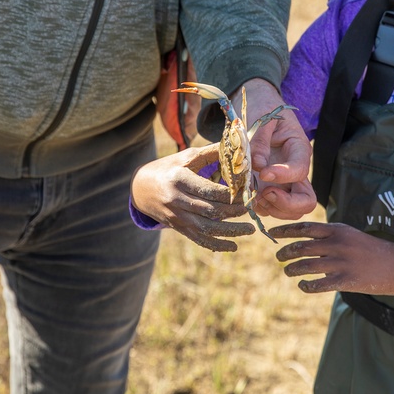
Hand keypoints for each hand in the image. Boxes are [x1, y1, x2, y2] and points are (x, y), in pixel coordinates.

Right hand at [131, 143, 254, 251]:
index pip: (209, 190)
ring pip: (207, 228)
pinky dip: (216, 245)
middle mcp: (176, 199)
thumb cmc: (168, 168)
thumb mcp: (185, 157)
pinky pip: (198, 239)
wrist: (140, 188)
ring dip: (230, 231)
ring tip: (250, 229)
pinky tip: (233, 246)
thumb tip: (236, 147)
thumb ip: (210, 153)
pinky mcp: (177, 227)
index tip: (247, 191)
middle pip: (210, 210)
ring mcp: (176, 216)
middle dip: (234, 211)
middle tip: (253, 208)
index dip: (230, 193)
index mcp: (179, 178)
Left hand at [234, 78, 315, 218]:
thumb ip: (259, 141)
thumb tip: (258, 167)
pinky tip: (247, 193)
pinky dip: (259, 207)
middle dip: (285, 204)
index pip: (300, 170)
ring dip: (271, 208)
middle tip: (264, 193)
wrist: (256, 107)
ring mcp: (284, 183)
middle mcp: (295, 171)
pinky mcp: (270, 189)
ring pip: (290, 211)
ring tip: (253, 193)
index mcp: (298, 149)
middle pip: (306, 202)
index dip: (284, 175)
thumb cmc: (262, 108)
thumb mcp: (261, 118)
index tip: (264, 173)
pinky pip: (270, 208)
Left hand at [270, 221, 393, 300]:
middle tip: (278, 256)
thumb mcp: (351, 235)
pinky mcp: (346, 281)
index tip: (272, 233)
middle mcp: (337, 244)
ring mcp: (341, 263)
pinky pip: (318, 284)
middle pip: (301, 247)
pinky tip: (303, 285)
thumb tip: (304, 238)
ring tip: (288, 271)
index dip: (285, 230)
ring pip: (305, 266)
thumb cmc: (372, 250)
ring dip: (292, 269)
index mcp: (338, 230)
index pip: (304, 227)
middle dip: (285, 252)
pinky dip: (306, 286)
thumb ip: (329, 235)